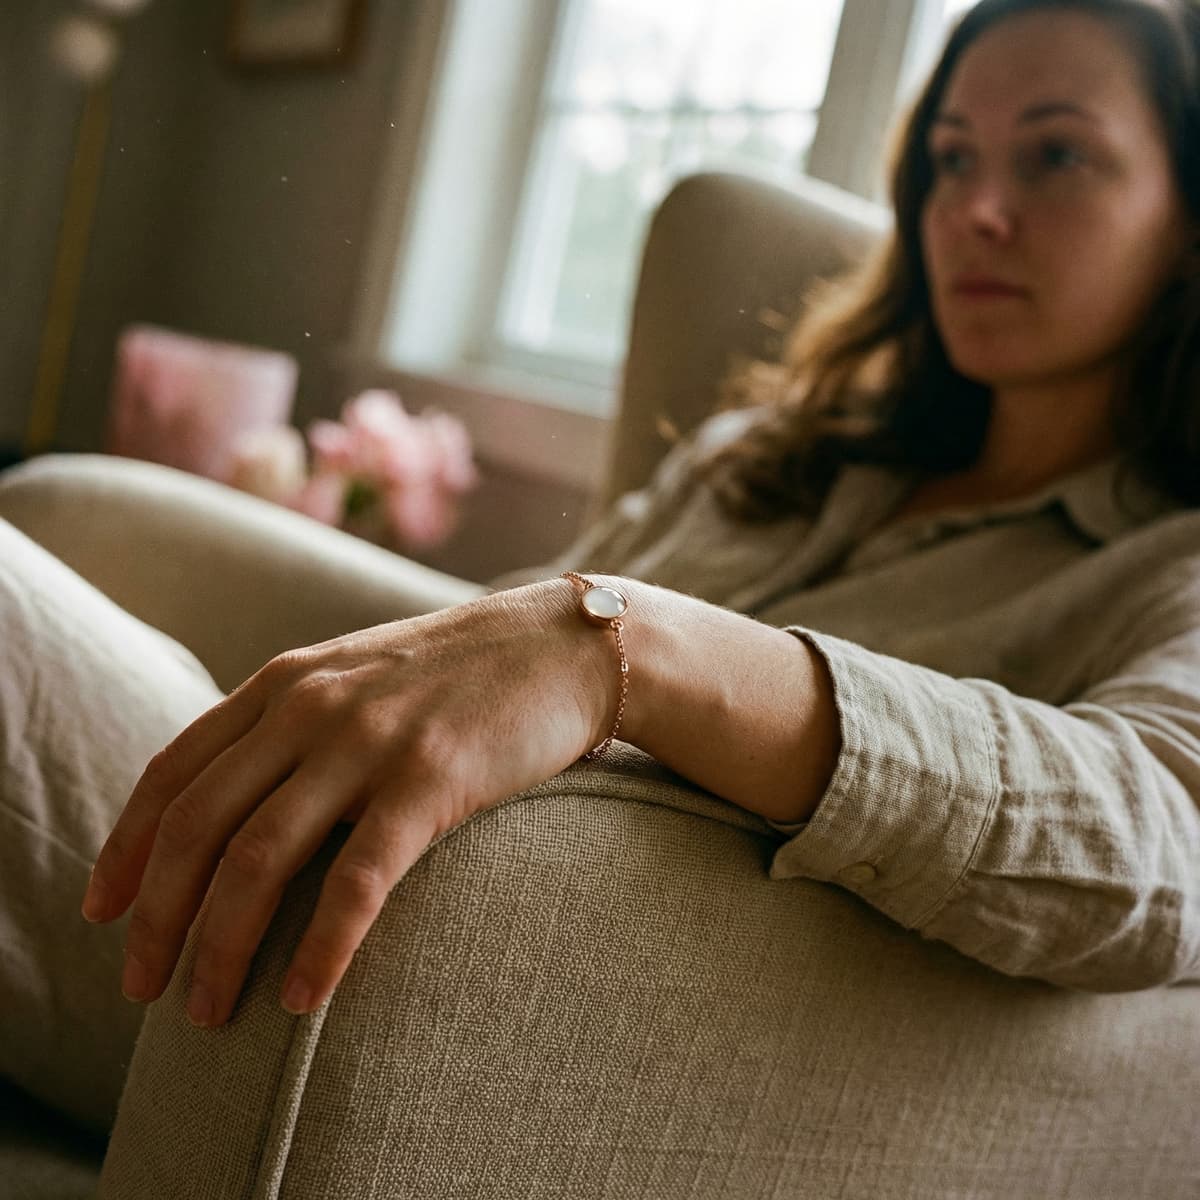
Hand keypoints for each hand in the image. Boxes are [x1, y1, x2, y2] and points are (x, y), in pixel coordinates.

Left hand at [80, 580, 609, 1027]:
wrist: (561, 646)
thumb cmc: (460, 672)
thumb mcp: (356, 675)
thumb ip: (293, 721)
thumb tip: (237, 801)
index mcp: (286, 682)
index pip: (173, 771)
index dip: (127, 847)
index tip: (105, 912)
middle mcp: (311, 706)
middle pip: (198, 826)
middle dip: (158, 918)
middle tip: (142, 987)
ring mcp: (368, 740)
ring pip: (258, 858)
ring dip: (220, 947)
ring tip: (208, 1012)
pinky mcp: (430, 779)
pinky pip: (355, 880)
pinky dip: (321, 947)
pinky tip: (304, 999)